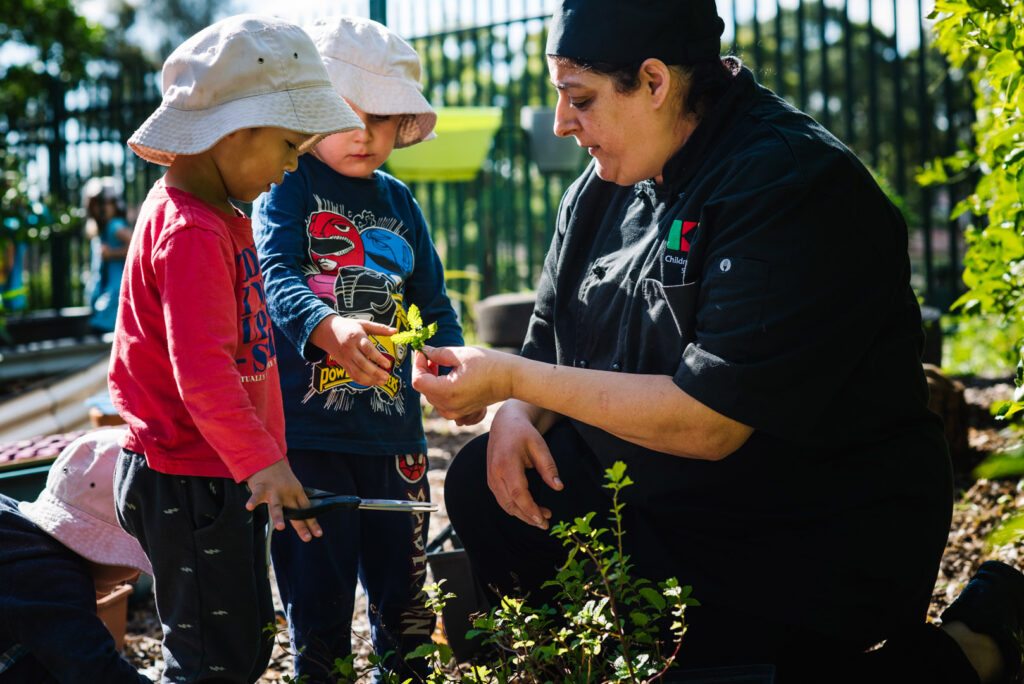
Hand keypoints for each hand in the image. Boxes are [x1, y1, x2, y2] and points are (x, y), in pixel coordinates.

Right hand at [245, 460, 321, 540]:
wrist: (267, 458)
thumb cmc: (279, 477)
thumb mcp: (291, 487)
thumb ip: (294, 502)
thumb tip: (302, 517)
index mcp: (296, 492)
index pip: (306, 509)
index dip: (312, 522)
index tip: (318, 534)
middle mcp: (287, 493)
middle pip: (296, 511)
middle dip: (301, 526)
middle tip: (307, 538)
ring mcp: (274, 490)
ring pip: (277, 505)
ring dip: (279, 516)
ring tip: (281, 527)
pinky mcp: (261, 487)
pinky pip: (256, 496)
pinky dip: (253, 501)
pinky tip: (249, 507)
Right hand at [311, 315, 395, 386]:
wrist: (327, 332)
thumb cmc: (349, 327)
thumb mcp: (363, 324)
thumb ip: (380, 328)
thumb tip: (396, 331)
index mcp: (356, 337)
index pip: (367, 349)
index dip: (378, 358)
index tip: (388, 364)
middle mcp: (350, 349)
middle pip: (362, 363)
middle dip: (375, 372)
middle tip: (387, 376)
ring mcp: (346, 359)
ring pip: (357, 372)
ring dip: (371, 379)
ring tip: (383, 381)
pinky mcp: (344, 365)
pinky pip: (353, 376)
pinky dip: (363, 381)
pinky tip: (374, 382)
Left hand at [411, 345, 512, 419]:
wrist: (510, 378)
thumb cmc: (489, 364)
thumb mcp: (460, 354)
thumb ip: (437, 353)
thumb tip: (424, 351)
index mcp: (447, 391)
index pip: (418, 381)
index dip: (417, 365)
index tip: (422, 352)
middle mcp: (449, 406)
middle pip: (424, 390)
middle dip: (424, 371)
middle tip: (432, 356)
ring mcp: (456, 412)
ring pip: (432, 398)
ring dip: (432, 382)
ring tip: (441, 367)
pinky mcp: (462, 413)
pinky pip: (444, 406)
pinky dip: (442, 394)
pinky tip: (450, 380)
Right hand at [486, 404, 562, 528]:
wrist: (505, 424)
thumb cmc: (524, 434)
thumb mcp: (540, 446)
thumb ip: (548, 467)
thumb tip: (558, 487)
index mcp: (506, 463)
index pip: (517, 493)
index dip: (530, 509)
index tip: (543, 520)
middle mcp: (494, 473)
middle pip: (510, 504)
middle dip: (528, 517)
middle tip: (546, 523)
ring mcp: (490, 478)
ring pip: (505, 505)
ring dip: (522, 515)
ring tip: (542, 518)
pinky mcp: (491, 481)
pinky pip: (502, 500)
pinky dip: (515, 508)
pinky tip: (529, 510)